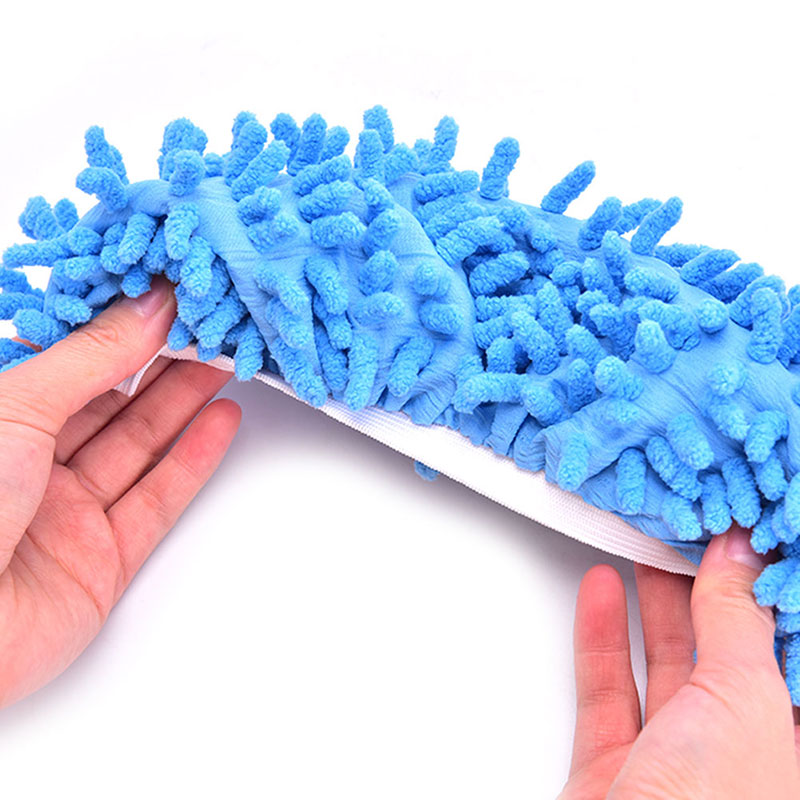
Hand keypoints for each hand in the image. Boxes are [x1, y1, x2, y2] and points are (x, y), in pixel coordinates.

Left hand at [0, 278, 239, 707]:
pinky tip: (220, 423)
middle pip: (113, 403)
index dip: (125, 331)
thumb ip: (95, 355)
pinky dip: (193, 460)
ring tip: (229, 364)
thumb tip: (151, 305)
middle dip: (164, 364)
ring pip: (140, 447)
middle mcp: (31, 464)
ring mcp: (68, 514)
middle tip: (212, 330)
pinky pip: (157, 500)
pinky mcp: (102, 560)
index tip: (172, 299)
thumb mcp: (19, 405)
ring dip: (186, 404)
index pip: (74, 363)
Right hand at [559, 527, 799, 798]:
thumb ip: (737, 620)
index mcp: (791, 747)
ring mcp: (678, 768)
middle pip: (726, 655)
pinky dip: (602, 636)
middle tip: (688, 534)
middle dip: (704, 590)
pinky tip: (602, 593)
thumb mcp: (745, 699)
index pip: (787, 655)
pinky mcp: (617, 771)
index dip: (766, 595)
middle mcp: (743, 760)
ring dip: (650, 605)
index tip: (747, 541)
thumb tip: (741, 555)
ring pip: (667, 667)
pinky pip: (610, 690)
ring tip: (642, 549)